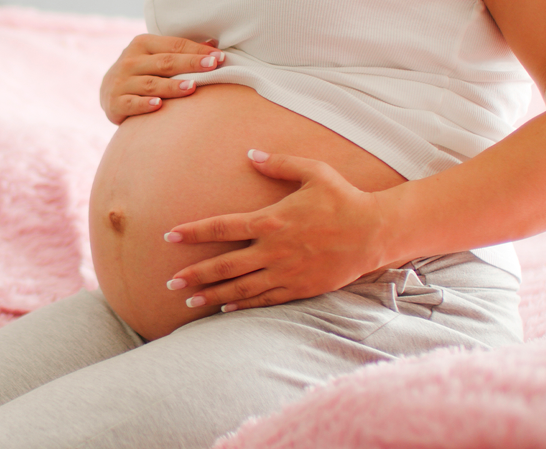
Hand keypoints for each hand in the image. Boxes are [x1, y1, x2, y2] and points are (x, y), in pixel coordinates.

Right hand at [100, 34, 223, 124]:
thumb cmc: (141, 73)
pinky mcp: (114, 103)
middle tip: (212, 66)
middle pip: (164, 62)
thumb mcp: (155, 58)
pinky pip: (132, 104)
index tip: (218, 57)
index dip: (196, 50)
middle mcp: (129, 61)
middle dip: (190, 64)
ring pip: (151, 84)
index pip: (173, 45)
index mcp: (142, 44)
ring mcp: (121, 82)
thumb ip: (180, 53)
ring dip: (172, 86)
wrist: (109, 94)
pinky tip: (159, 105)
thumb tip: (213, 45)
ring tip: (192, 87)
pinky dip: (145, 104)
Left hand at [164, 150, 390, 311]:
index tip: (170, 236)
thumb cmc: (343, 198)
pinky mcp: (300, 288)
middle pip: (224, 265)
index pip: (222, 227)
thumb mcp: (314, 172)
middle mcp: (273, 250)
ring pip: (241, 288)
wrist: (376, 232)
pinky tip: (225, 309)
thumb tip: (251, 153)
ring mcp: (286, 272)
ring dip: (213, 295)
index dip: (194, 232)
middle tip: (170, 283)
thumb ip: (279, 163)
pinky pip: (265, 299)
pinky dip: (243, 305)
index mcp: (271, 220)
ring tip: (189, 301)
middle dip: (195, 274)